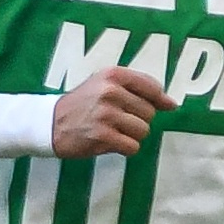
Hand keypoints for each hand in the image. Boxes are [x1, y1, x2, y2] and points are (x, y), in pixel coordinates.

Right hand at [52, 66, 171, 157]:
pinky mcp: (102, 136)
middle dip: (139, 120)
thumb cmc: (83, 104)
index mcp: (113, 75)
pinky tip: (111, 142)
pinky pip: (133, 146)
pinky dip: (125, 148)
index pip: (152, 87)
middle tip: (119, 120)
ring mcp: (106, 114)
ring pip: (143, 130)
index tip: (157, 107)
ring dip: (133, 135)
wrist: (50, 123)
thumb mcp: (105, 84)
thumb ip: (138, 89)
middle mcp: (110, 92)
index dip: (159, 100)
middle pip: (149, 112)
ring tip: (114, 131)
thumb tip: (172, 104)